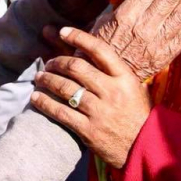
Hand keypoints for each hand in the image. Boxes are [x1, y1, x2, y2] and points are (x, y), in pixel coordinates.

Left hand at [31, 27, 151, 167]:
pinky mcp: (88, 130)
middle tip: (48, 63)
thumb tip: (86, 51)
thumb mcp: (133, 88)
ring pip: (65, 88)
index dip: (78, 37)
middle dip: (57, 62)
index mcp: (125, 78)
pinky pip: (60, 112)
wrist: (145, 148)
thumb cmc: (137, 115)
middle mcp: (112, 92)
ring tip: (39, 77)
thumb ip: (112, 72)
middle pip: (76, 67)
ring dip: (47, 80)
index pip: (99, 50)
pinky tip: (36, 97)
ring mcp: (99, 111)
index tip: (63, 31)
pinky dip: (44, 103)